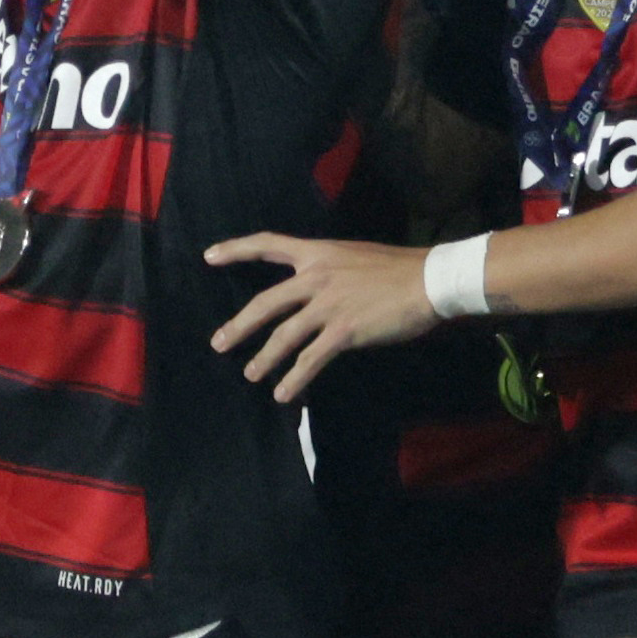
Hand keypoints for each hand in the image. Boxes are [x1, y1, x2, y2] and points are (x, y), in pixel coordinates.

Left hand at [203, 229, 439, 402]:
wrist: (428, 280)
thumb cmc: (398, 268)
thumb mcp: (353, 256)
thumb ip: (329, 269)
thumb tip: (315, 287)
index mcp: (318, 253)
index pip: (268, 244)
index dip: (236, 249)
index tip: (208, 256)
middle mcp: (316, 276)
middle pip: (266, 302)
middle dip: (239, 325)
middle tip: (219, 343)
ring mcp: (328, 304)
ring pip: (284, 335)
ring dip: (264, 359)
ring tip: (250, 375)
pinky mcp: (344, 330)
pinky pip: (310, 359)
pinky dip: (294, 378)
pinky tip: (284, 393)